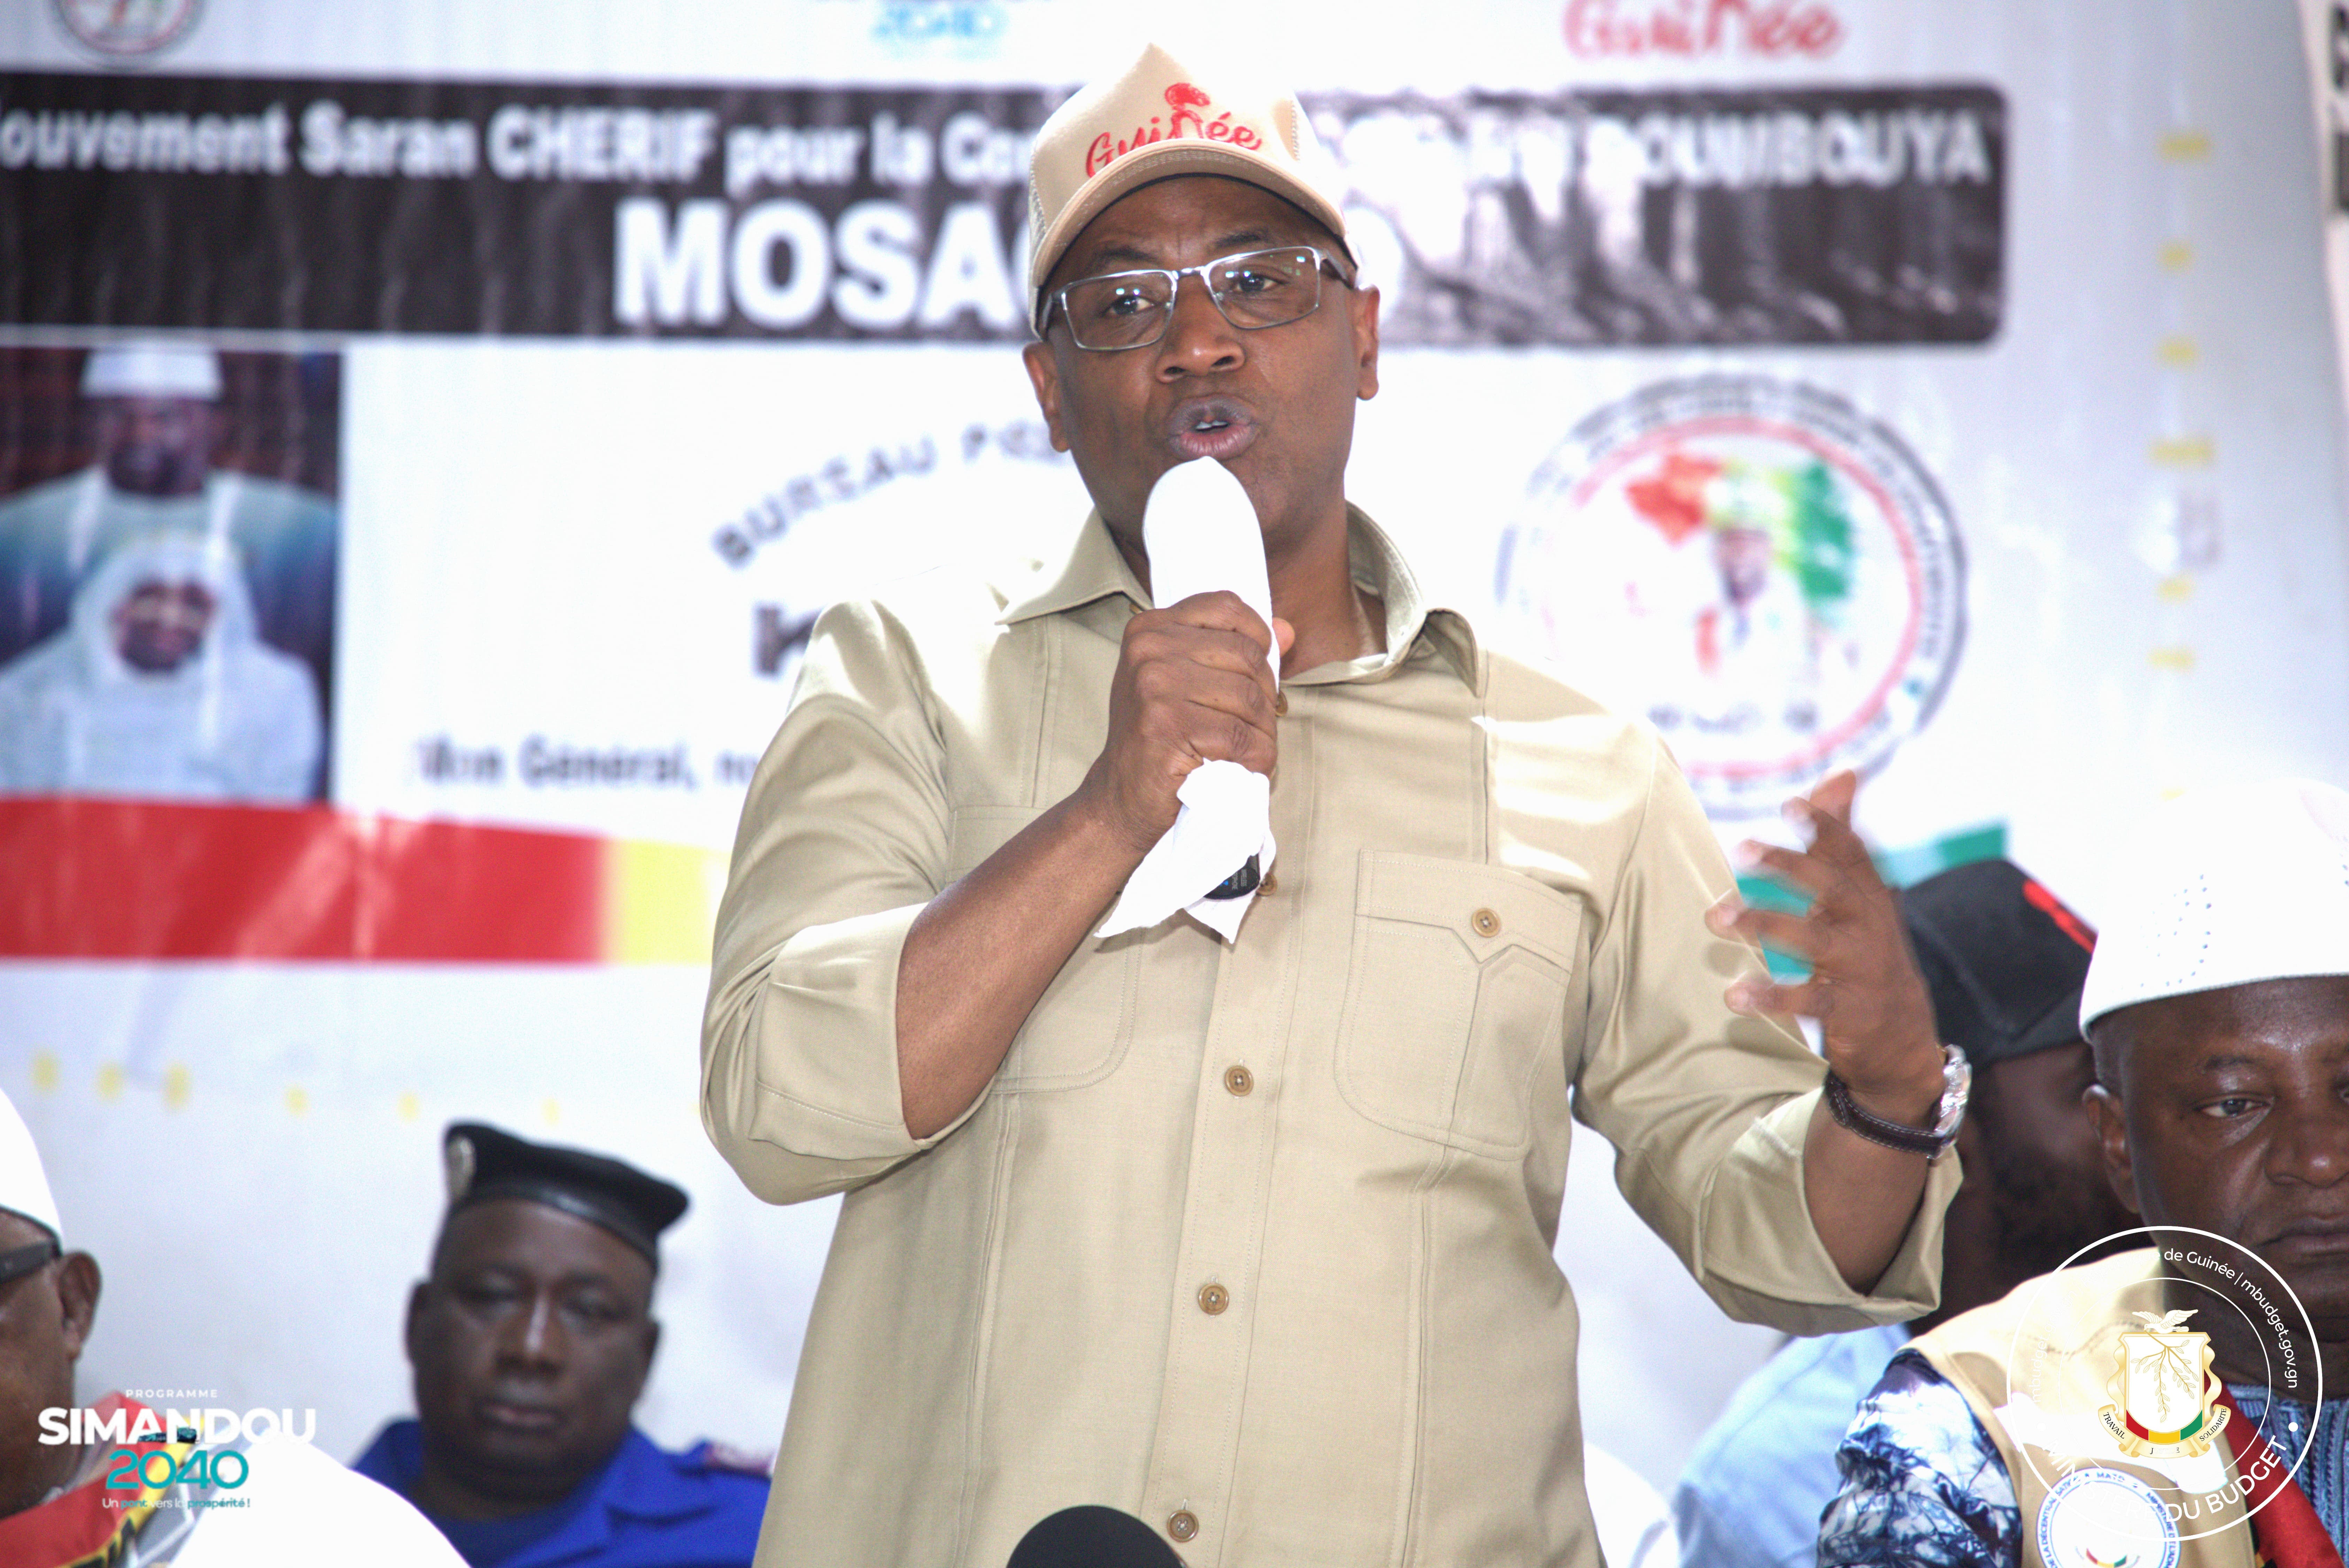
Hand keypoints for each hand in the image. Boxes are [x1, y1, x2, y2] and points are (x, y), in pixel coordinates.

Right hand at [1079, 591, 1293, 856]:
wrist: (1121, 797)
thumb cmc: (1160, 737)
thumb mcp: (1189, 680)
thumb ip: (1236, 649)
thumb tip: (1286, 631)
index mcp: (1151, 628)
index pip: (1227, 606)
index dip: (1257, 637)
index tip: (1253, 670)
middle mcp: (1150, 650)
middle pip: (1248, 656)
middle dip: (1263, 696)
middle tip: (1246, 725)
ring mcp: (1155, 687)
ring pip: (1251, 698)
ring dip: (1260, 732)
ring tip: (1239, 749)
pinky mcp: (1168, 726)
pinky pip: (1241, 737)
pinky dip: (1252, 759)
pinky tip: (1234, 767)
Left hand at [1705, 770, 1944, 1126]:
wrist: (1902, 1039)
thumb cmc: (1867, 953)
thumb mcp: (1859, 896)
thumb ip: (1841, 837)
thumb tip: (1843, 773)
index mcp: (1869, 897)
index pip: (1850, 852)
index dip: (1825, 824)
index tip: (1792, 802)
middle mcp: (1869, 927)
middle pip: (1831, 887)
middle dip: (1788, 864)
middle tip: (1740, 848)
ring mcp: (1860, 968)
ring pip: (1812, 940)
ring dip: (1763, 924)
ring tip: (1717, 918)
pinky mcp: (1849, 1011)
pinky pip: (1807, 1000)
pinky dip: (1771, 995)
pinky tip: (1735, 992)